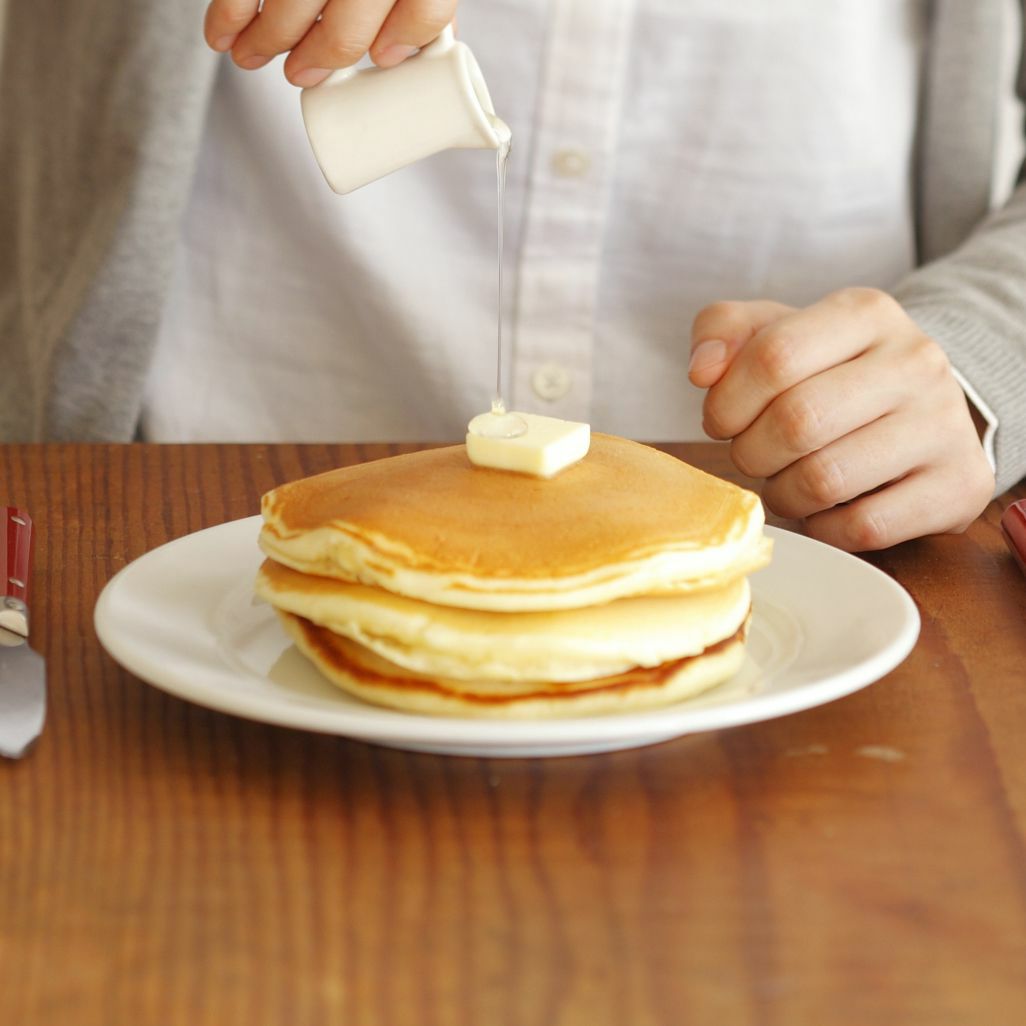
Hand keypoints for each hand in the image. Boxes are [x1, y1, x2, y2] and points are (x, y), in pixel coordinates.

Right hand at [204, 0, 456, 86]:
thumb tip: (404, 50)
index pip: (423, 5)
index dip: (406, 38)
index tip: (382, 58)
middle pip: (350, 17)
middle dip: (320, 54)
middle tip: (299, 72)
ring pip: (292, 1)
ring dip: (266, 37)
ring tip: (251, 56)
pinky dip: (229, 10)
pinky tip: (223, 32)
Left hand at [688, 288, 994, 550]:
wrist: (922, 412)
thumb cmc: (830, 374)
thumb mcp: (776, 333)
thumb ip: (723, 332)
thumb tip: (703, 370)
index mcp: (866, 313)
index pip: (774, 356)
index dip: (727, 402)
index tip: (723, 420)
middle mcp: (915, 362)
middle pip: (796, 421)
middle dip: (751, 452)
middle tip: (752, 456)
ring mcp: (945, 425)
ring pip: (825, 480)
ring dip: (782, 494)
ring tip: (784, 482)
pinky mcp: (959, 486)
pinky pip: (863, 527)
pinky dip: (823, 528)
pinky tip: (822, 510)